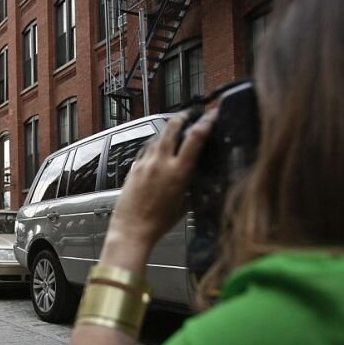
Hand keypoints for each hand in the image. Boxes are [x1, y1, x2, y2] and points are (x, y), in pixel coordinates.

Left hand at [106, 112, 215, 255]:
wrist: (132, 230)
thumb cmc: (158, 223)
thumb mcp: (184, 204)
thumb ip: (190, 185)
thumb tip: (196, 176)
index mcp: (178, 171)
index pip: (195, 137)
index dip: (206, 122)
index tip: (211, 115)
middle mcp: (161, 162)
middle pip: (172, 126)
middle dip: (182, 117)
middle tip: (189, 115)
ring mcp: (145, 163)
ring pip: (158, 136)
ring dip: (167, 132)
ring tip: (175, 133)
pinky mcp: (133, 168)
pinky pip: (145, 150)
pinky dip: (154, 146)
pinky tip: (157, 151)